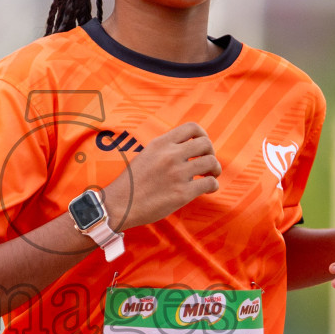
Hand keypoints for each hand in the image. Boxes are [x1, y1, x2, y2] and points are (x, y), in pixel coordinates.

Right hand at [102, 123, 220, 230]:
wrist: (119, 205)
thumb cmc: (132, 184)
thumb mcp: (146, 155)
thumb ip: (165, 149)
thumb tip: (186, 148)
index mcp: (160, 143)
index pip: (192, 128)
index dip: (203, 136)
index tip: (201, 147)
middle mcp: (170, 155)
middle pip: (206, 144)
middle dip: (211, 153)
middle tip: (207, 164)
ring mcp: (177, 174)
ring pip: (211, 163)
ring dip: (215, 170)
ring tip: (210, 176)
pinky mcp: (182, 193)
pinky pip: (210, 183)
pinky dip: (213, 185)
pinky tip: (207, 189)